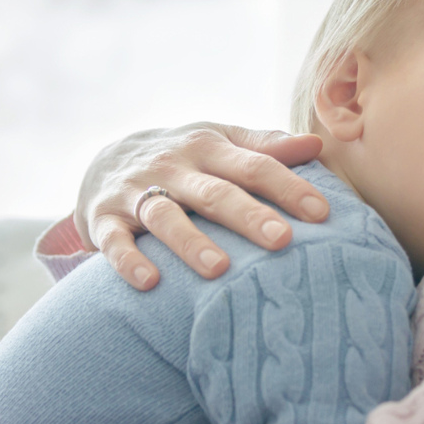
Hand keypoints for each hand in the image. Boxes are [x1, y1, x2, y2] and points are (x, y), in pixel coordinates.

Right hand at [76, 122, 328, 289]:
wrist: (104, 159)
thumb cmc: (182, 157)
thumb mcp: (219, 141)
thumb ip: (265, 146)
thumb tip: (317, 145)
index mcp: (208, 147)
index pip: (254, 165)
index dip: (288, 187)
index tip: (320, 213)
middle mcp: (173, 167)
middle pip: (214, 192)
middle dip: (248, 215)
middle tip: (281, 240)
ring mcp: (135, 192)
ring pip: (165, 217)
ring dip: (191, 242)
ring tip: (219, 269)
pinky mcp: (103, 219)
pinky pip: (114, 242)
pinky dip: (128, 261)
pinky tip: (150, 282)